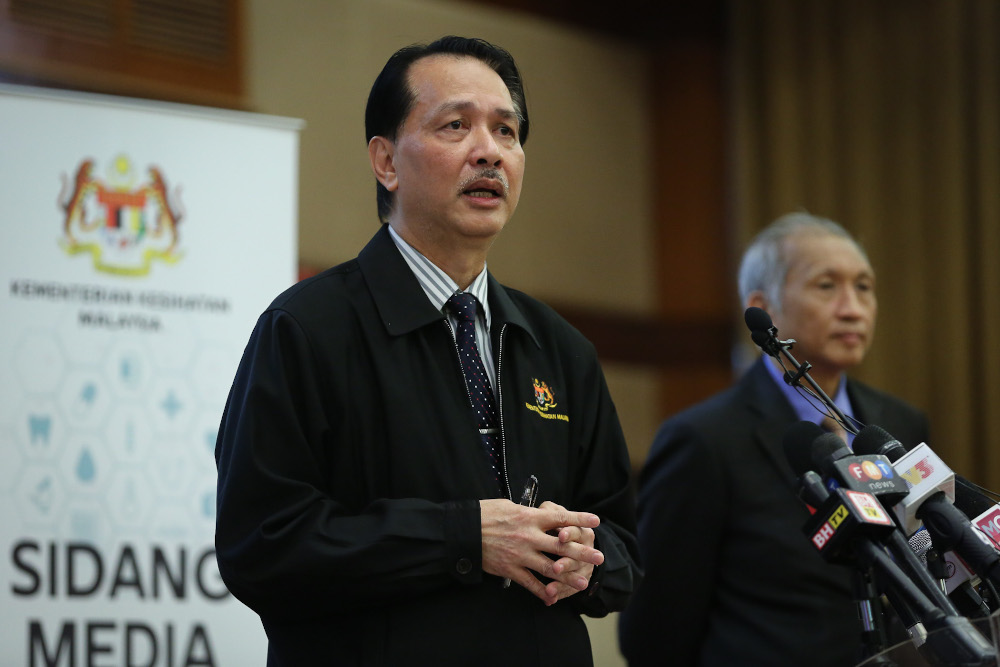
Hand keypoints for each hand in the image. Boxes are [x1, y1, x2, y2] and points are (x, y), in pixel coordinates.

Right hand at [480, 498, 603, 604]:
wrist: (463, 532)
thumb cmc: (485, 514)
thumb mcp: (509, 506)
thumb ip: (528, 513)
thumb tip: (541, 513)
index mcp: (530, 517)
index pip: (561, 518)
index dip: (580, 519)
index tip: (596, 521)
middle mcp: (529, 537)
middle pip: (562, 545)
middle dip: (583, 552)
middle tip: (599, 557)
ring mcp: (521, 555)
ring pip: (550, 568)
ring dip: (569, 576)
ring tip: (584, 582)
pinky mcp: (510, 570)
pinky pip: (531, 583)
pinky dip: (543, 592)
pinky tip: (553, 598)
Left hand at [544, 519, 597, 602]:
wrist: (578, 548)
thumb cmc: (559, 527)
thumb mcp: (556, 516)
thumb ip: (552, 512)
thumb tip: (544, 509)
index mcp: (582, 530)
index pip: (577, 530)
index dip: (570, 533)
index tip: (561, 536)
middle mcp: (586, 549)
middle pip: (577, 556)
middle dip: (566, 562)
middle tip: (556, 568)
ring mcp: (583, 566)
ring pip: (573, 575)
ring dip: (561, 583)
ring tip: (549, 589)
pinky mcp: (577, 580)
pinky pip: (568, 589)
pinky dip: (558, 594)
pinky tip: (549, 599)